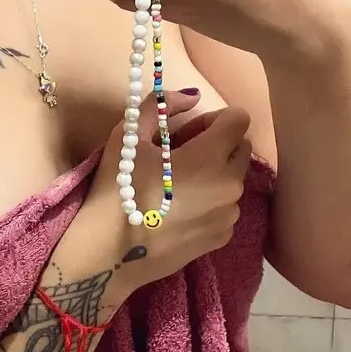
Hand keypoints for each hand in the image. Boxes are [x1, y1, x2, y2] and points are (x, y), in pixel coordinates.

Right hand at [82, 87, 252, 291]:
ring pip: (234, 179)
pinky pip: (226, 207)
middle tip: (179, 157)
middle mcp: (230, 185)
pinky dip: (210, 202)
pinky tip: (178, 212)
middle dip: (217, 144)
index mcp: (211, 157)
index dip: (212, 119)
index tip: (186, 133)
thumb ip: (161, 105)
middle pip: (240, 148)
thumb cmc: (118, 190)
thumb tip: (190, 97)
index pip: (239, 119)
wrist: (110, 254)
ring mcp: (229, 215)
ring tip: (176, 187)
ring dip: (214, 174)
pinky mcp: (222, 237)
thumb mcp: (129, 136)